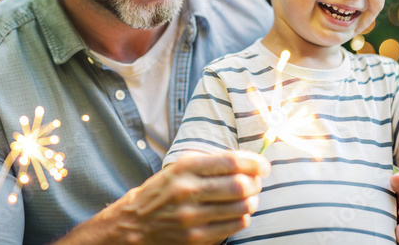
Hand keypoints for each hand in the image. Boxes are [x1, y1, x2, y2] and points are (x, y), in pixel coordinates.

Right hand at [59, 150, 269, 244]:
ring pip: (242, 208)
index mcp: (185, 168)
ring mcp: (191, 218)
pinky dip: (242, 218)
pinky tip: (236, 213)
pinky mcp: (195, 238)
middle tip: (257, 183)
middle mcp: (187, 191)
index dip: (255, 163)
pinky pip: (234, 227)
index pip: (231, 162)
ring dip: (252, 202)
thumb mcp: (181, 167)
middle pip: (241, 186)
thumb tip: (252, 162)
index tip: (263, 165)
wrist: (134, 223)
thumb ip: (213, 162)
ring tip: (248, 198)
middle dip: (256, 184)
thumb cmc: (164, 190)